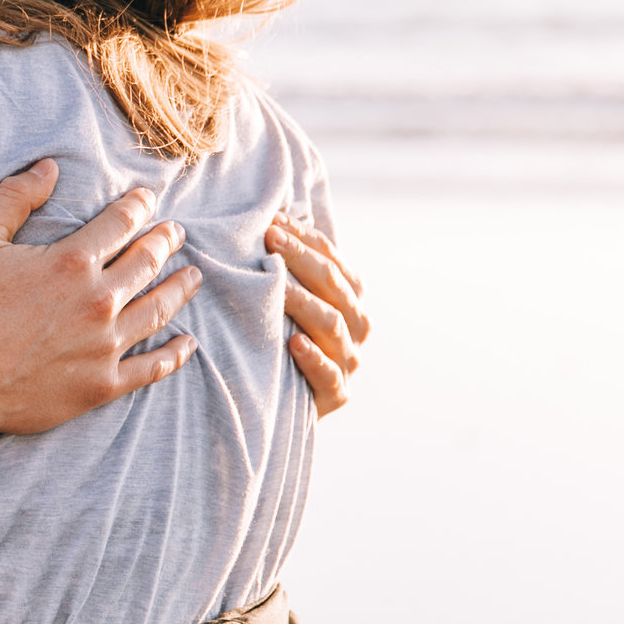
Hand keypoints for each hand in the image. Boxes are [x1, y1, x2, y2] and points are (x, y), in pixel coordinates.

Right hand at [0, 160, 202, 444]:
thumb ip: (13, 198)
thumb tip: (48, 167)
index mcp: (70, 262)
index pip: (120, 223)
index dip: (138, 206)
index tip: (148, 199)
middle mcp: (97, 302)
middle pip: (146, 262)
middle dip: (165, 242)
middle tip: (176, 232)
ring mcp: (103, 346)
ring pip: (158, 310)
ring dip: (179, 289)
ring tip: (193, 276)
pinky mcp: (101, 385)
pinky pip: (150, 368)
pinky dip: (173, 355)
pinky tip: (186, 343)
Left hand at [269, 211, 368, 416]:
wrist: (283, 403)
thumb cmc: (281, 339)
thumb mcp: (289, 303)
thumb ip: (288, 269)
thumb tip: (268, 220)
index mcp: (350, 297)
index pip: (332, 259)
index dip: (305, 238)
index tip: (272, 221)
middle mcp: (356, 325)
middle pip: (333, 286)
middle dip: (301, 259)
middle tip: (270, 239)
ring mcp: (349, 360)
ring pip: (331, 325)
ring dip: (304, 302)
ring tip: (278, 287)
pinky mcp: (337, 394)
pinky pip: (329, 375)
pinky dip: (313, 358)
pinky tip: (294, 343)